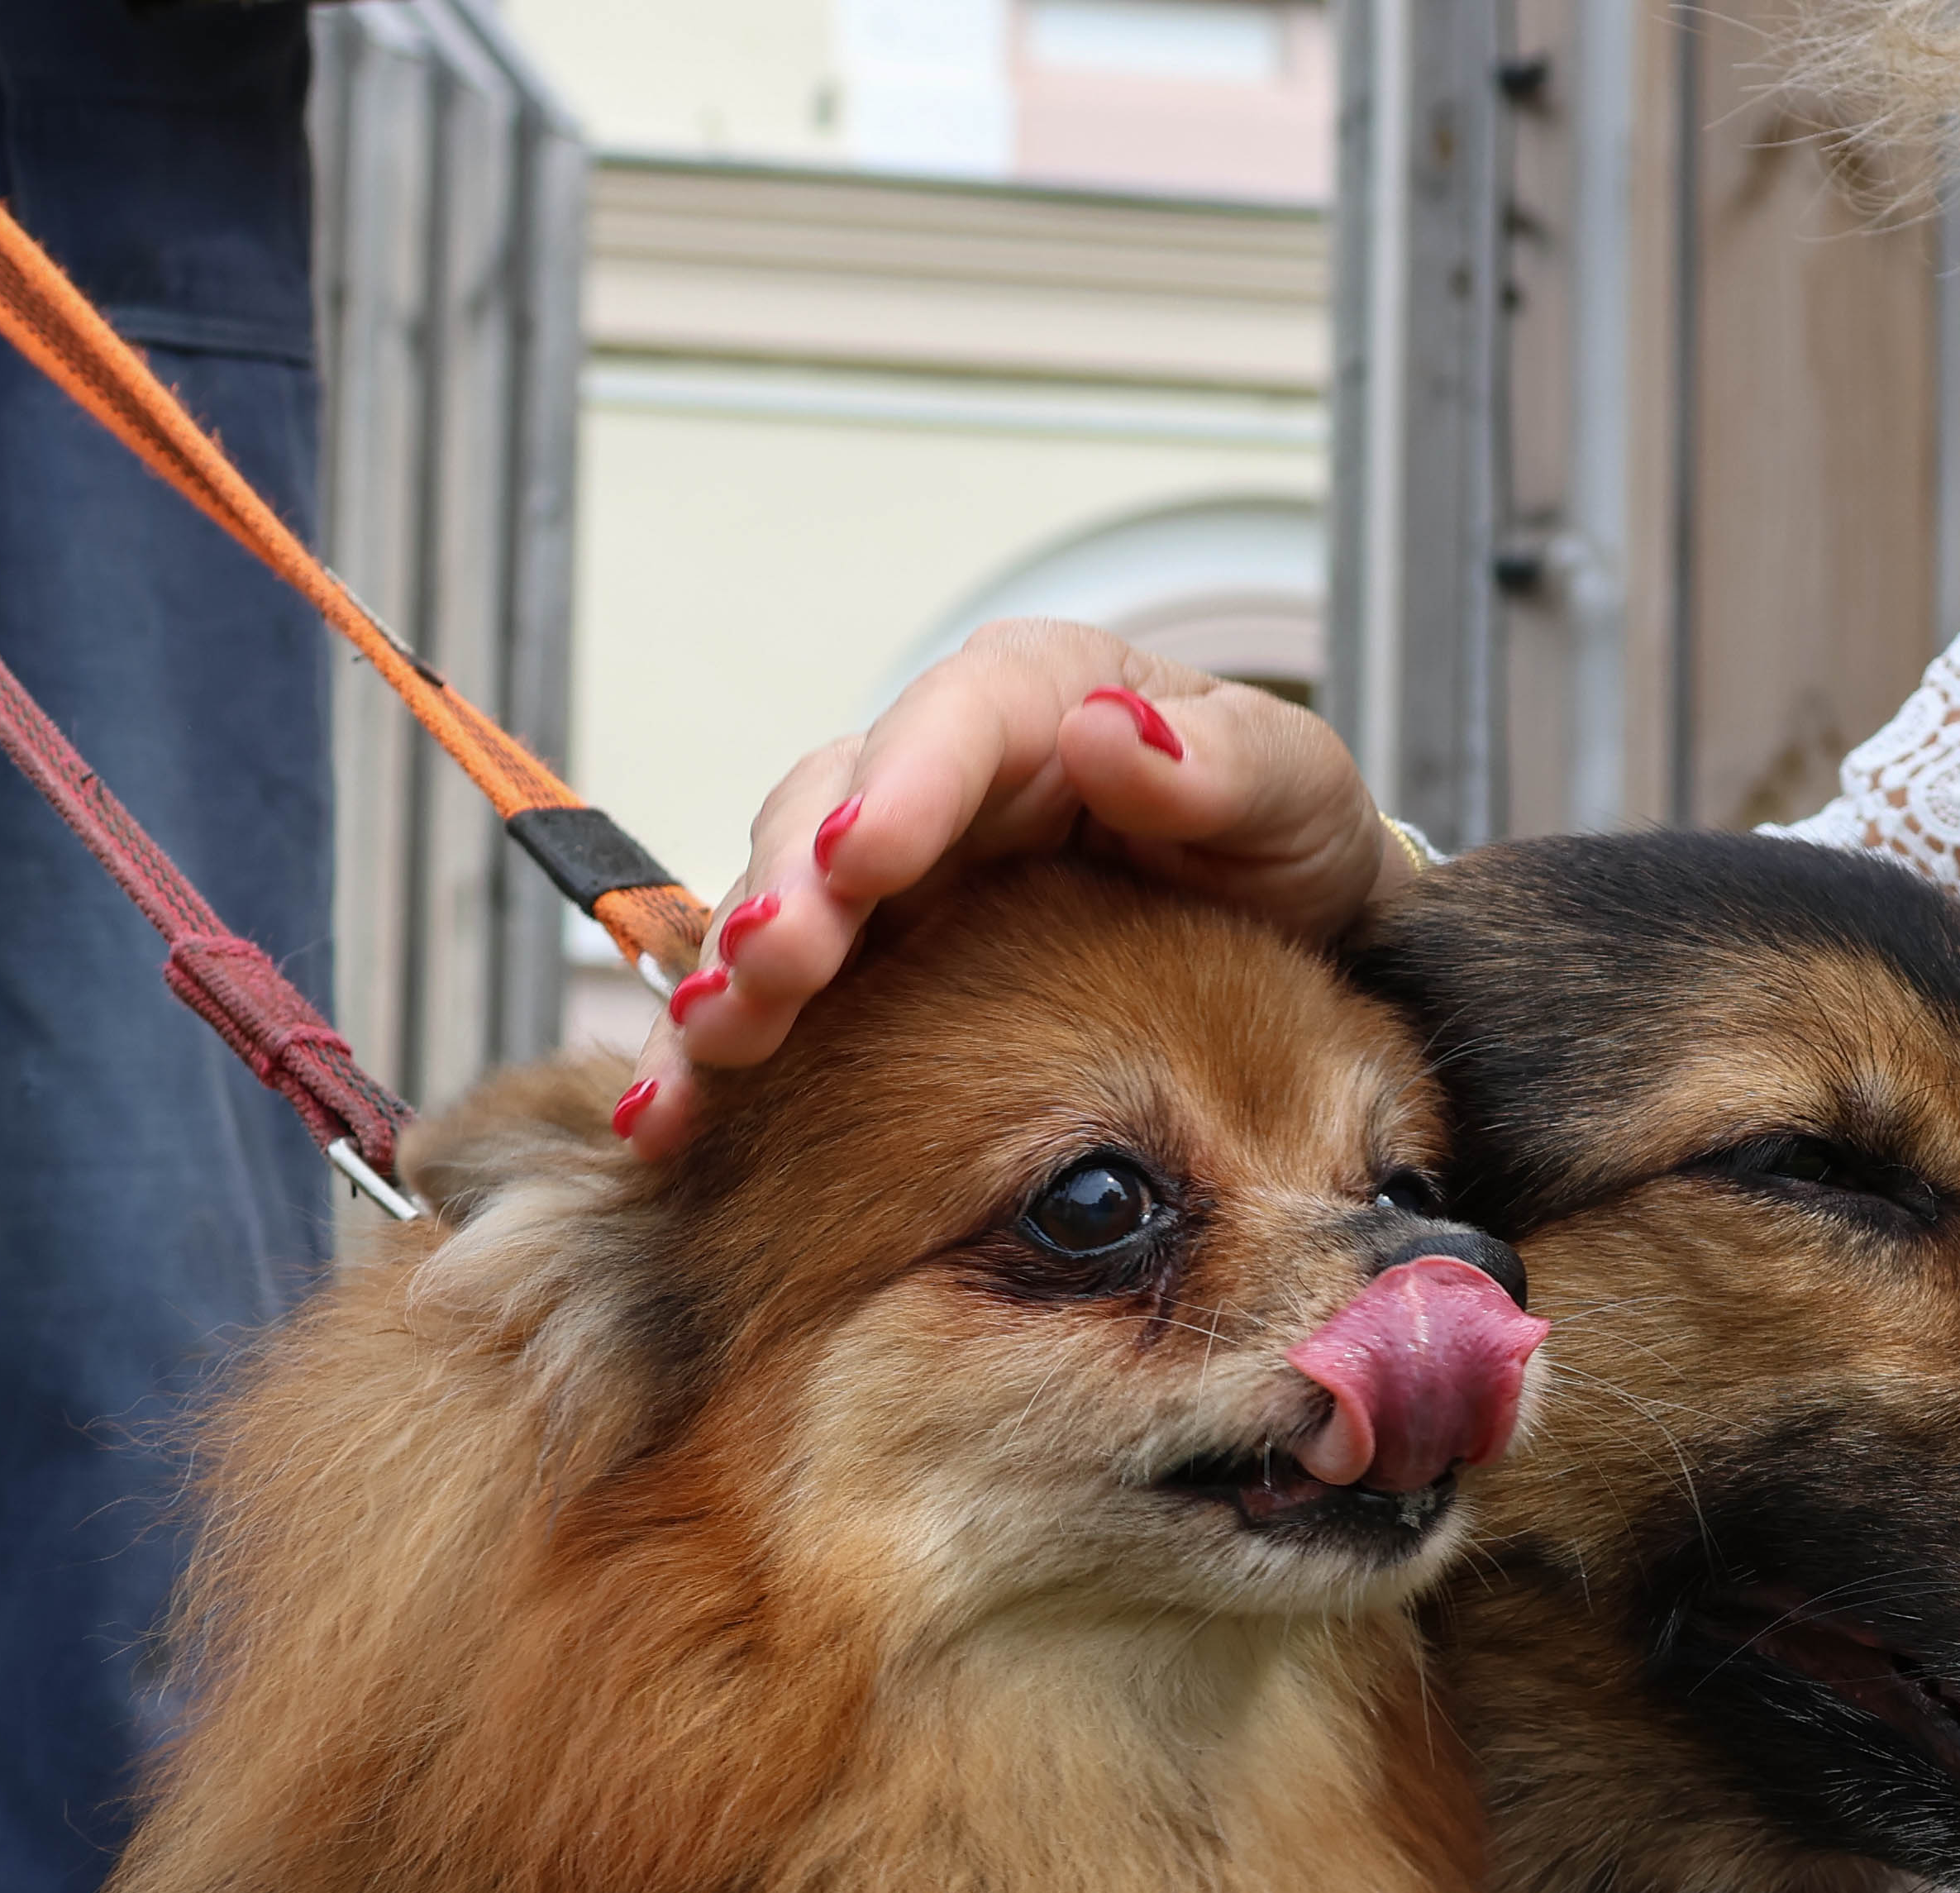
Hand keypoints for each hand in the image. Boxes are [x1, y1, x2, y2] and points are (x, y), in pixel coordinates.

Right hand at [622, 621, 1406, 1162]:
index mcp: (1043, 701)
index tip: (866, 855)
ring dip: (728, 980)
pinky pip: (770, 998)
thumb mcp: (1297, 795)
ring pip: (775, 902)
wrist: (1296, 944)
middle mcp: (940, 772)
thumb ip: (1225, 765)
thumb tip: (1112, 730)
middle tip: (769, 971)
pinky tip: (662, 1125)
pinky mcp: (860, 959)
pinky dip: (711, 1061)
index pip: (960, 718)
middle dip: (789, 890)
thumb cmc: (1290, 848)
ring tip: (704, 1055)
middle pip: (831, 808)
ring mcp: (888, 869)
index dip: (904, 783)